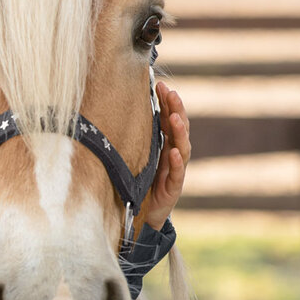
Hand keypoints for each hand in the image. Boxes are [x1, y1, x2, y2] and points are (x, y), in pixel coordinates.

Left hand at [141, 81, 189, 231]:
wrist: (142, 214)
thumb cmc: (139, 182)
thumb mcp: (135, 156)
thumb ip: (134, 138)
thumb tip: (117, 112)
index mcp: (164, 144)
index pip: (169, 118)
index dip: (167, 102)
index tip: (161, 85)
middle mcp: (173, 154)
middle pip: (179, 128)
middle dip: (176, 109)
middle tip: (171, 93)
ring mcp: (175, 170)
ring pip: (182, 147)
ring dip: (180, 131)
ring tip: (176, 117)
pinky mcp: (173, 187)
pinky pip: (177, 173)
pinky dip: (177, 162)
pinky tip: (174, 152)